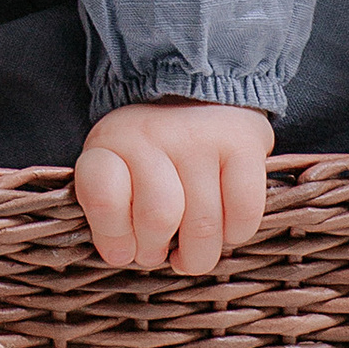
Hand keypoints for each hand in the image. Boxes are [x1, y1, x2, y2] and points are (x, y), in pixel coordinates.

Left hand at [73, 101, 271, 273]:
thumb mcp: (113, 170)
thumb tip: (122, 254)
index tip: (122, 249)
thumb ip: (108, 211)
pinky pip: (244, 215)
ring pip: (203, 226)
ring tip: (190, 249)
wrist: (198, 92)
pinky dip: (235, 234)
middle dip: (158, 252)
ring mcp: (200, 137)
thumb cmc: (149, 154)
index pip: (104, 198)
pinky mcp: (243, 144)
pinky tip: (224, 229)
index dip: (113, 237)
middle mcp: (152, 134)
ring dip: (196, 255)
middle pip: (158, 219)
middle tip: (159, 249)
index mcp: (110, 143)